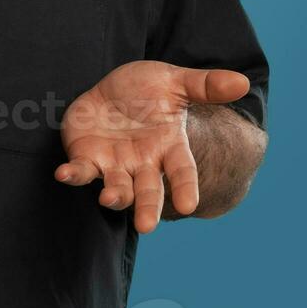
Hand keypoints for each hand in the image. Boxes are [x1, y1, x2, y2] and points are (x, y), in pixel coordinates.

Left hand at [55, 61, 248, 232]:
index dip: (185, 187)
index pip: (181, 171)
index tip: (188, 205)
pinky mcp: (87, 159)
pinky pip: (81, 171)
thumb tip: (243, 81)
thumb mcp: (175, 81)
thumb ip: (205, 85)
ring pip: (116, 188)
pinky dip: (73, 175)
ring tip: (110, 199)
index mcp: (168, 147)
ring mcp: (115, 164)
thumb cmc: (148, 90)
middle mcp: (143, 163)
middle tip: (146, 226)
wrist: (112, 89)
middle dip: (147, 208)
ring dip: (114, 196)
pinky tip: (63, 174)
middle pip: (148, 190)